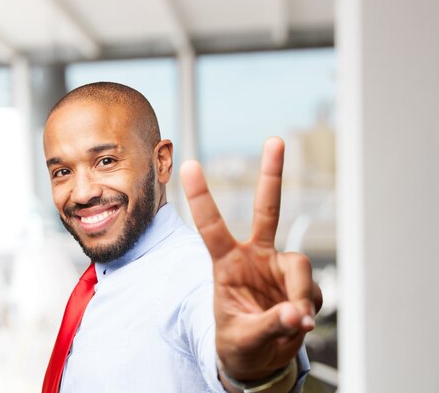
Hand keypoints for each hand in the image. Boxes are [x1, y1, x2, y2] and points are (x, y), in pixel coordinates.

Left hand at [180, 137, 321, 381]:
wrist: (257, 360)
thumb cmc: (238, 343)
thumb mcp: (243, 338)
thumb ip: (269, 325)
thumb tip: (297, 314)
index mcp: (226, 264)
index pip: (211, 226)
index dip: (201, 196)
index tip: (188, 163)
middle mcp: (254, 257)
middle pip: (267, 210)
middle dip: (272, 176)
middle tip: (275, 141)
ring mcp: (279, 268)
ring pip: (299, 264)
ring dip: (300, 293)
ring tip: (294, 321)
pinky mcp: (300, 283)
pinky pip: (311, 291)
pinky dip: (308, 309)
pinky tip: (297, 323)